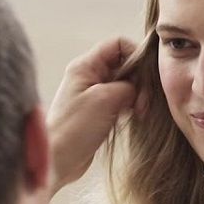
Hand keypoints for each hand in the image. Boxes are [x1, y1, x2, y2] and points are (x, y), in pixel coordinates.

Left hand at [47, 37, 137, 195]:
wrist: (57, 159)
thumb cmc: (74, 127)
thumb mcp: (104, 99)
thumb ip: (128, 86)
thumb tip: (141, 87)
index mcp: (86, 66)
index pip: (118, 44)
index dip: (136, 55)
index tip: (146, 75)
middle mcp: (91, 76)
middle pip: (126, 64)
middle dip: (140, 80)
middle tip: (143, 102)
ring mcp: (96, 93)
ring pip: (128, 83)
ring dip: (139, 96)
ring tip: (139, 113)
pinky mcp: (101, 110)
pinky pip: (125, 100)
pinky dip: (134, 106)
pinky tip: (135, 118)